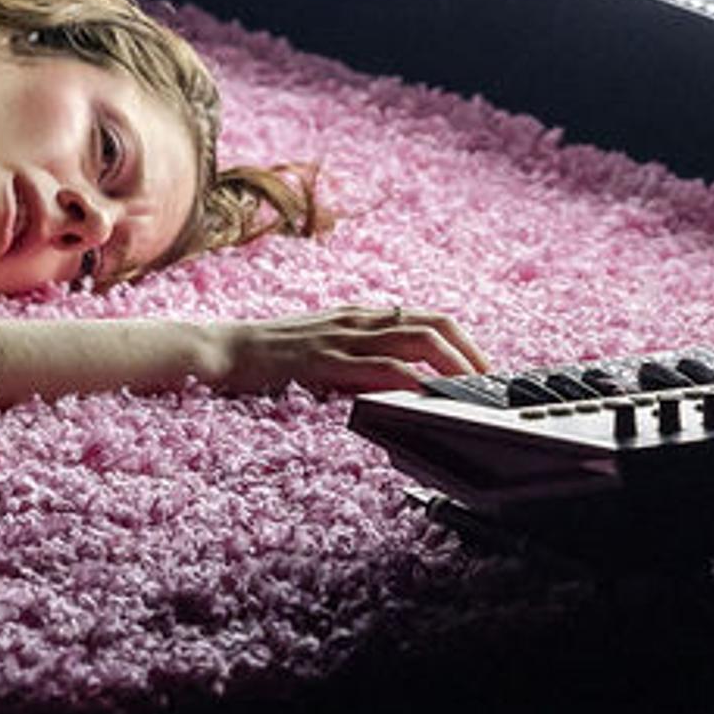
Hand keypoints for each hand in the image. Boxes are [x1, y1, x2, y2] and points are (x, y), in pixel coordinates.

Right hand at [215, 303, 489, 394]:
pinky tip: (426, 397)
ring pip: (417, 340)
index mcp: (359, 315)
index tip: (480, 367)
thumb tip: (393, 375)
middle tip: (488, 380)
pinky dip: (411, 382)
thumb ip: (355, 353)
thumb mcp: (321, 344)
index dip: (460, 339)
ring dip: (452, 365)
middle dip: (468, 351)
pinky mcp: (329, 361)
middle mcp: (359, 320)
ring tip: (470, 389)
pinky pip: (381, 367)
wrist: (225, 348)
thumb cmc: (268, 354)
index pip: (424, 317)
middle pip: (433, 324)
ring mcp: (345, 338)